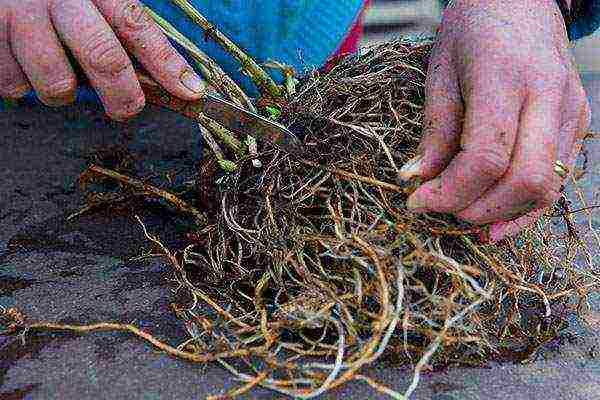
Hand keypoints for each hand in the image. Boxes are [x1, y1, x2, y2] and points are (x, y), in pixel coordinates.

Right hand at [0, 0, 205, 119]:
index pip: (137, 27)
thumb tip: (173, 78)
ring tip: (58, 72)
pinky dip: (21, 84)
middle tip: (128, 108)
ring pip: (57, 83)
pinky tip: (22, 63)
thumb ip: (122, 30)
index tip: (191, 93)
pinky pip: (14, 86)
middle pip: (104, 58)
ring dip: (63, 91)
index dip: (167, 65)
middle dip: (124, 96)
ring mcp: (19, 17)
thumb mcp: (91, 0)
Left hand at [398, 0, 590, 241]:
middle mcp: (548, 96)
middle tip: (442, 210)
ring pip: (548, 186)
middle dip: (478, 209)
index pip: (485, 157)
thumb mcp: (439, 74)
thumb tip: (418, 181)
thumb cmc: (471, 31)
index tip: (417, 201)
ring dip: (504, 214)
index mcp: (505, 78)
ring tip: (465, 218)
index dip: (449, 192)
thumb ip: (434, 131)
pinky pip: (559, 178)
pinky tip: (499, 221)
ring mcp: (572, 109)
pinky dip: (528, 206)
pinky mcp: (579, 119)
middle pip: (524, 180)